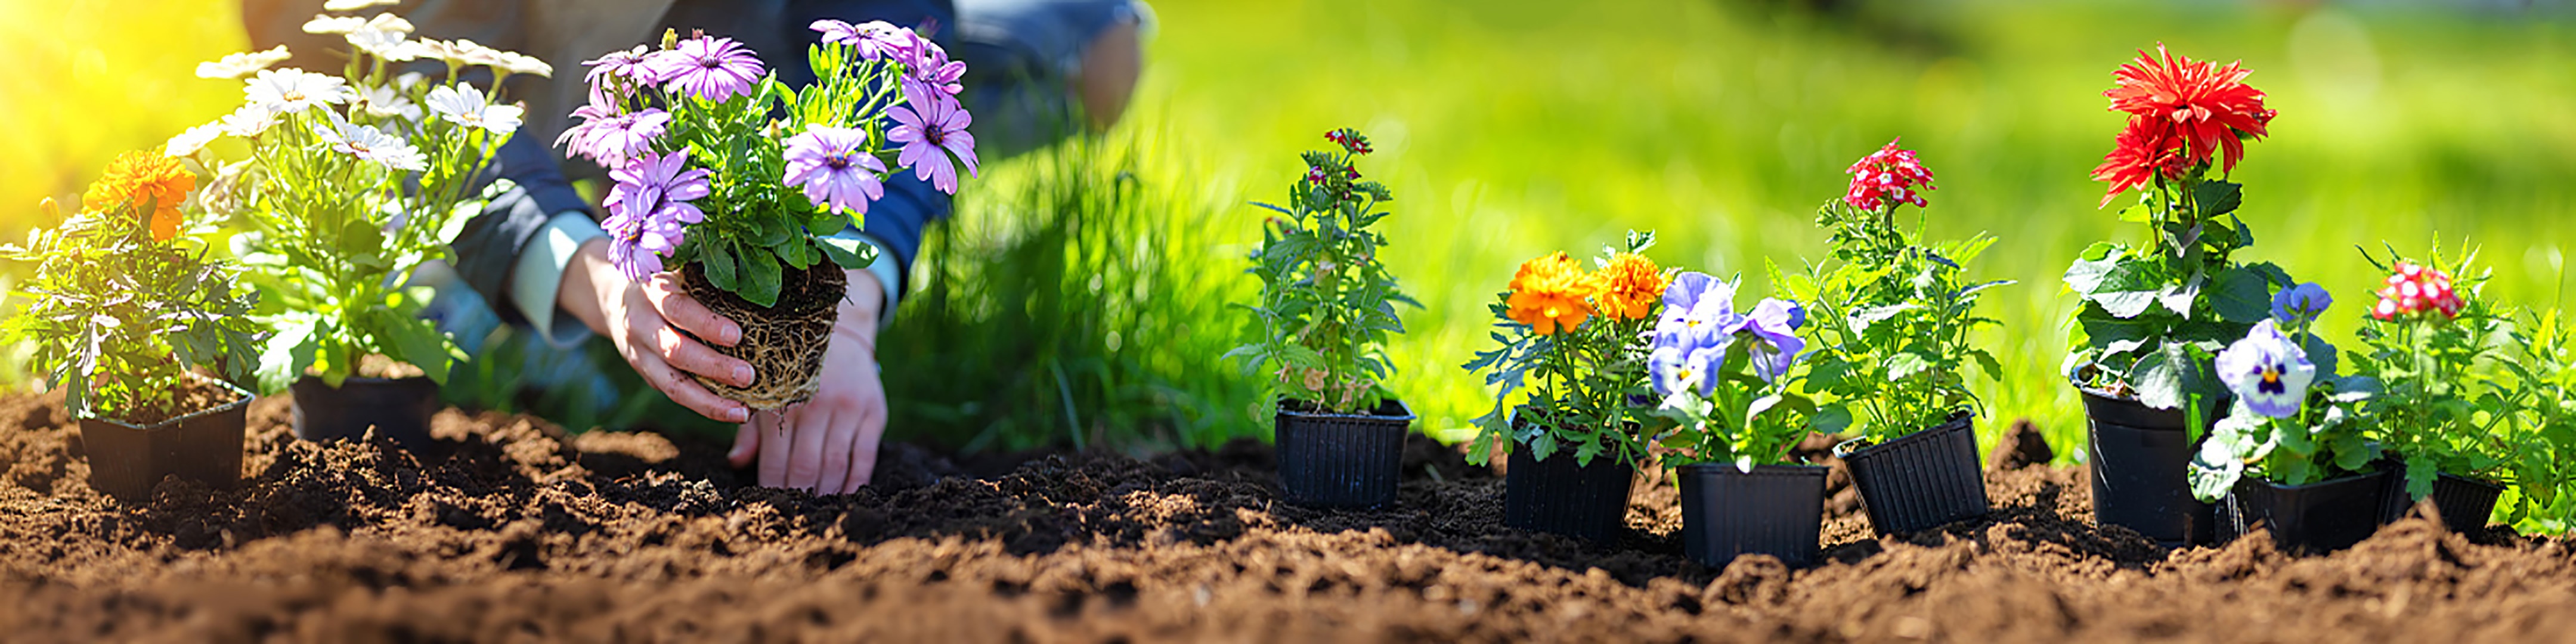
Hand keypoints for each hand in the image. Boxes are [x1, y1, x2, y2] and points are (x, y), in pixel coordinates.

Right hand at [558, 238, 754, 423]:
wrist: (612, 298)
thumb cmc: (663, 280)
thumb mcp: (676, 269)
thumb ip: (704, 277)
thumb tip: (754, 282)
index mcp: (652, 292)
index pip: (679, 309)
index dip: (706, 324)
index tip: (737, 334)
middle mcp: (641, 325)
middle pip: (676, 352)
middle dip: (714, 366)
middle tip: (748, 376)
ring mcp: (640, 355)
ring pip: (672, 385)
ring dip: (709, 402)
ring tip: (742, 412)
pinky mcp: (645, 375)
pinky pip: (675, 394)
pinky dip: (703, 406)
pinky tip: (732, 412)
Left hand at [724, 268, 888, 492]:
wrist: (840, 331)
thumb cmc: (792, 368)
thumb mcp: (764, 390)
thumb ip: (750, 429)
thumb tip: (737, 464)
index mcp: (782, 401)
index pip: (776, 461)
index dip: (771, 489)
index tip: (768, 507)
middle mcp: (816, 404)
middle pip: (806, 468)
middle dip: (797, 497)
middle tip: (792, 516)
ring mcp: (847, 409)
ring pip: (836, 467)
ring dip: (825, 495)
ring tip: (816, 510)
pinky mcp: (873, 411)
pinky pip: (865, 458)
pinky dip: (856, 483)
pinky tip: (846, 496)